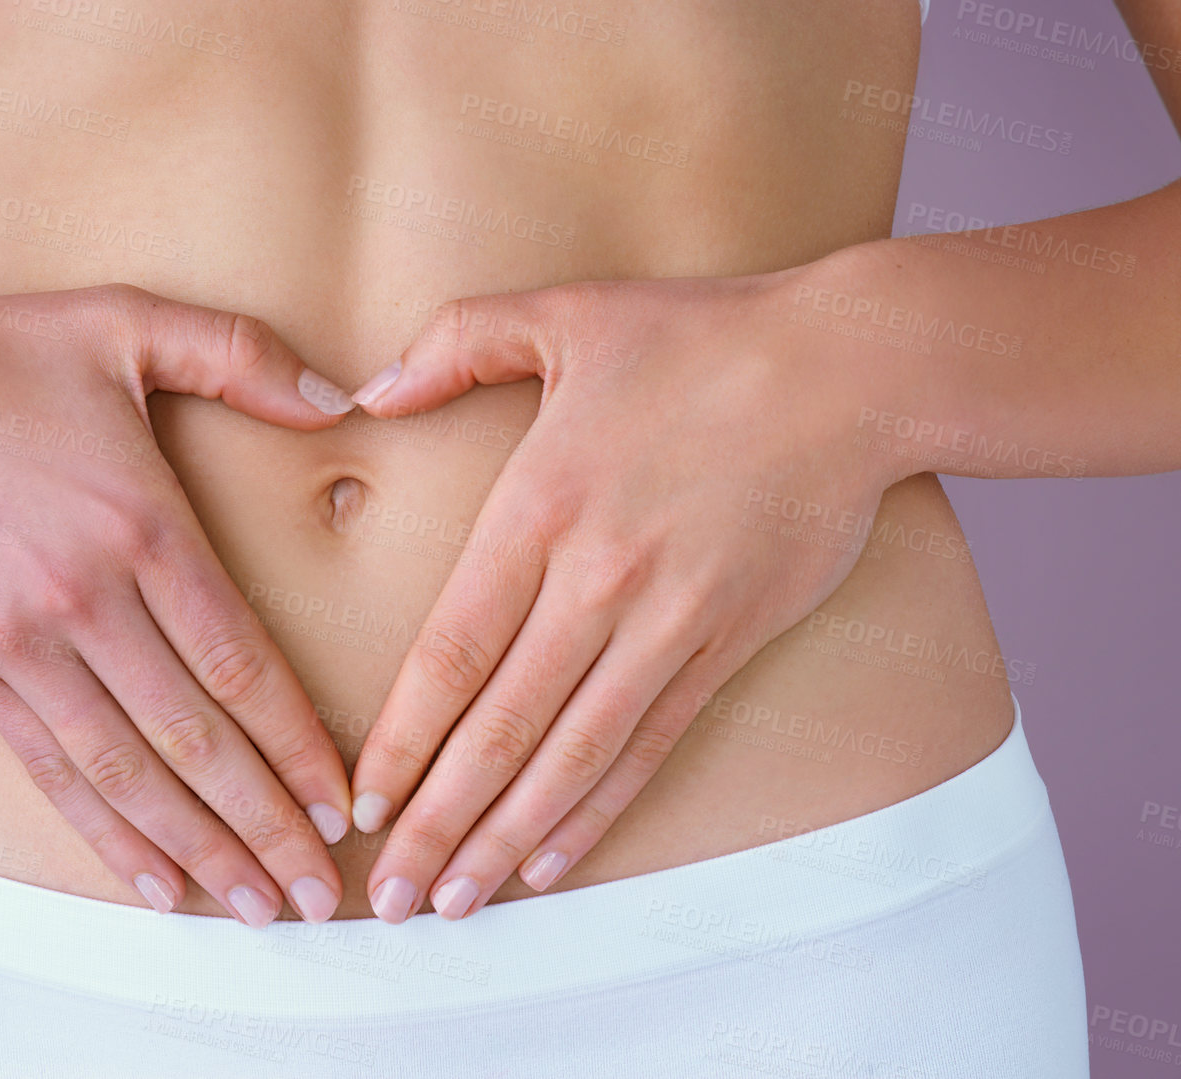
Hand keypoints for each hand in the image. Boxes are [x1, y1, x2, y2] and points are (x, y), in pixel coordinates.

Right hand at [0, 281, 358, 926]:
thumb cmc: (3, 358)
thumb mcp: (128, 323)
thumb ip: (241, 355)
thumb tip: (342, 396)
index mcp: (139, 522)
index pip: (238, 659)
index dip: (295, 741)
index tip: (342, 802)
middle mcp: (85, 597)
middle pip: (194, 737)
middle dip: (264, 824)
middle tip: (320, 893)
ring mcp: (23, 643)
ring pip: (126, 772)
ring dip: (196, 847)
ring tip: (254, 907)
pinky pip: (49, 769)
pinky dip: (103, 831)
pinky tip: (152, 880)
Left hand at [345, 266, 902, 921]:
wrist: (850, 369)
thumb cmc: (700, 336)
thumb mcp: (562, 311)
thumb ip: (452, 345)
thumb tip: (366, 390)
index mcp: (540, 506)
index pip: (452, 650)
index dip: (403, 737)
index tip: (362, 801)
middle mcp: (598, 580)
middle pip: (501, 726)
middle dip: (437, 820)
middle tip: (394, 897)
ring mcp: (669, 621)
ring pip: (572, 754)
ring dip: (508, 837)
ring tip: (457, 902)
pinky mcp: (727, 642)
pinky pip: (651, 744)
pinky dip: (599, 810)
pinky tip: (554, 859)